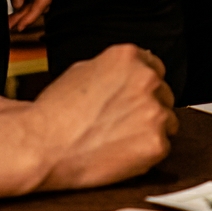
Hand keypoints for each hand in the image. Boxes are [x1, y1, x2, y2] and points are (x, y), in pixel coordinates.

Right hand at [30, 45, 177, 189]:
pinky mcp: (156, 143)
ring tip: (117, 137)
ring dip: (150, 130)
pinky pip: (161, 147)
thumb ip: (113, 70)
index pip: (154, 67)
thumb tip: (127, 77)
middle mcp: (146, 80)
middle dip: (146, 108)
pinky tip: (119, 151)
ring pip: (167, 121)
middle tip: (120, 122)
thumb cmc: (55, 112)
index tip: (133, 98)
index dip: (142, 86)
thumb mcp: (82, 71)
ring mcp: (154, 111)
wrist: (43, 145)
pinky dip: (145, 153)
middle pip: (164, 94)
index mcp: (128, 57)